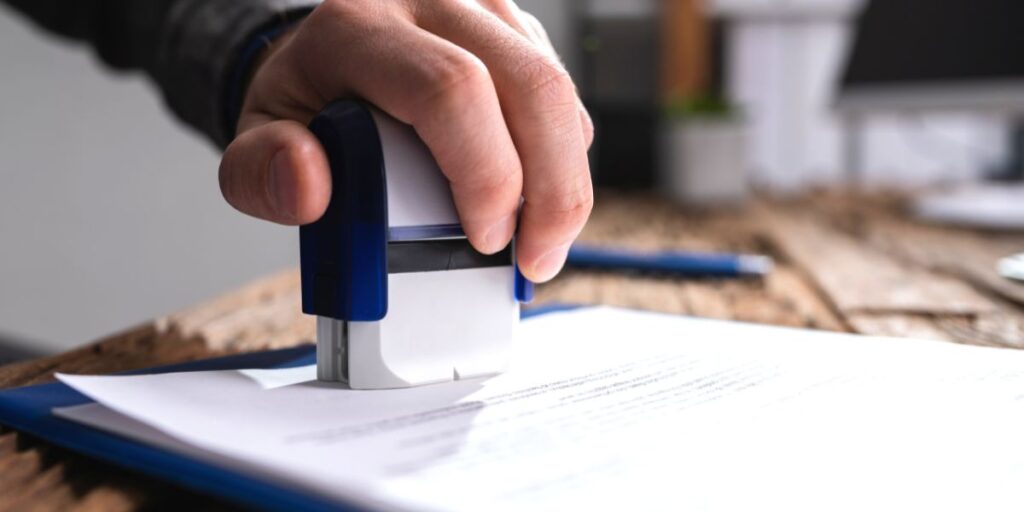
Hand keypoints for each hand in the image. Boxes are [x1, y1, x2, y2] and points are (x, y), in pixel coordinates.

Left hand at [219, 0, 593, 282]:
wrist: (325, 56)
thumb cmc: (305, 104)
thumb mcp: (255, 139)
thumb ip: (261, 173)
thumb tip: (308, 187)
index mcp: (361, 24)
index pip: (451, 90)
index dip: (485, 174)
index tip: (484, 239)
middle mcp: (433, 0)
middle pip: (532, 88)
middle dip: (551, 190)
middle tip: (534, 258)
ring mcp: (483, 10)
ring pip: (560, 93)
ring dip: (566, 181)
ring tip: (542, 241)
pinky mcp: (516, 31)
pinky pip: (563, 98)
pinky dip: (561, 158)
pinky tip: (534, 197)